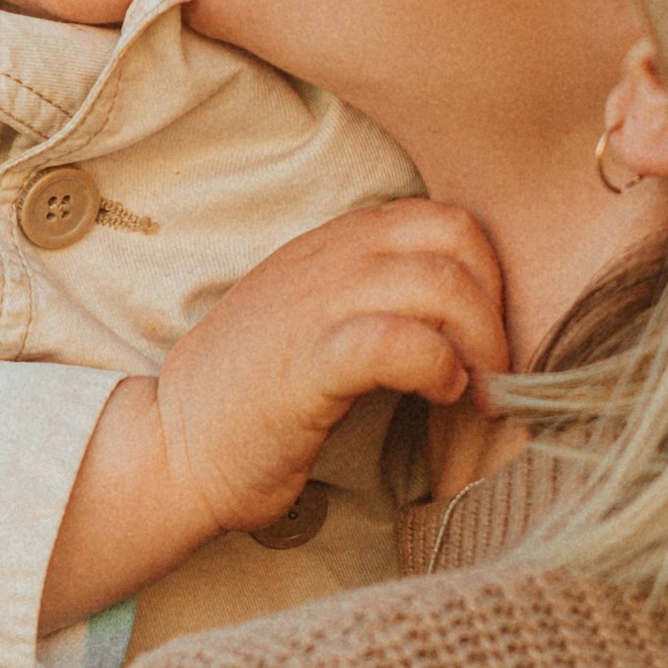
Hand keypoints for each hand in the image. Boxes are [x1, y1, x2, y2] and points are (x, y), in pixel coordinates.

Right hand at [38, 202, 509, 632]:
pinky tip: (440, 396)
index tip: (486, 341)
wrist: (171, 448)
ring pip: (440, 282)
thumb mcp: (316, 321)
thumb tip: (462, 319)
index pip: (446, 219)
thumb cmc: (251, 400)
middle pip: (458, 237)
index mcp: (334, 244)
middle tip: (496, 373)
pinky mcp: (307, 364)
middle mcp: (327, 259)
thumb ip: (375, 299)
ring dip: (480, 342)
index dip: (488, 276)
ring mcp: (315, 304)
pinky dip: (438, 365)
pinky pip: (397, 339)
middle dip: (496, 307)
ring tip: (477, 394)